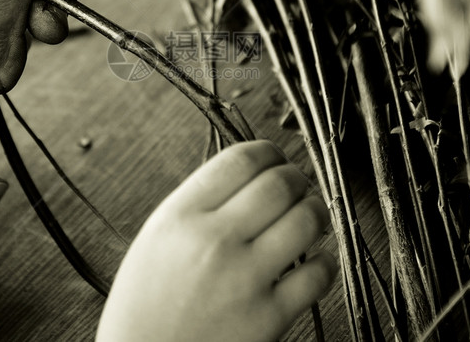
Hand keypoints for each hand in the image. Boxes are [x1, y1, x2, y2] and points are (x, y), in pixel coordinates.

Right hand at [97, 141, 336, 341]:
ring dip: (316, 211)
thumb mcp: (158, 238)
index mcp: (180, 217)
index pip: (240, 159)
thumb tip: (252, 174)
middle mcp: (213, 241)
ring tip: (310, 216)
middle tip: (297, 185)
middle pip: (279, 183)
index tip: (275, 157)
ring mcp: (243, 279)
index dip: (268, 151)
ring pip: (306, 221)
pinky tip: (314, 261)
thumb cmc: (145, 305)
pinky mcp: (268, 318)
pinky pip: (318, 275)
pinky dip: (324, 261)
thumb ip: (200, 204)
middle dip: (297, 178)